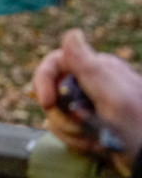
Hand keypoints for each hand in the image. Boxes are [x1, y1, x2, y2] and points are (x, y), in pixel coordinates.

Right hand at [32, 28, 141, 175]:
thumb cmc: (136, 128)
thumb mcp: (112, 96)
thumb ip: (88, 65)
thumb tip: (71, 32)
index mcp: (97, 68)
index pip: (55, 62)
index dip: (43, 81)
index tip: (46, 103)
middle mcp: (90, 83)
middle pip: (51, 91)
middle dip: (60, 113)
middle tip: (80, 126)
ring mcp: (87, 104)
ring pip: (55, 112)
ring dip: (69, 130)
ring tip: (93, 139)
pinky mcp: (87, 123)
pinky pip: (64, 129)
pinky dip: (75, 140)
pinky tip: (94, 145)